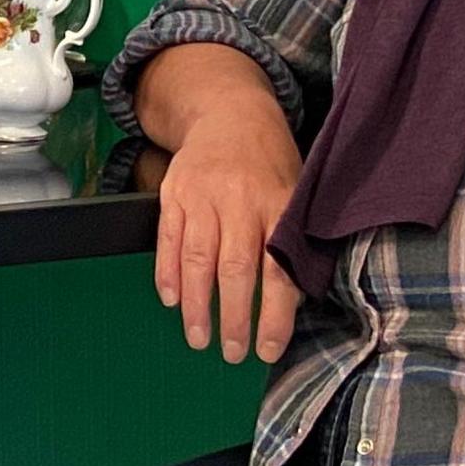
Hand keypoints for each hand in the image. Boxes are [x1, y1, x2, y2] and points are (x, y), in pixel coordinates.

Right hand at [141, 46, 302, 360]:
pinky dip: (168, 273)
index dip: (273, 314)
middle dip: (233, 317)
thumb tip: (292, 302)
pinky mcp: (175, 194)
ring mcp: (203, 196)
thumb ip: (292, 239)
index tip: (268, 348)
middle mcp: (240, 200)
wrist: (230, 112)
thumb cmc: (269, 163)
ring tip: (198, 338)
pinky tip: (172, 300)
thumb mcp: (296, 191)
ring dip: (197, 305)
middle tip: (233, 352)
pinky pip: (169, 239)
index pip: (278, 269)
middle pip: (235, 269)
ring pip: (199, 259)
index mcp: (278, 204)